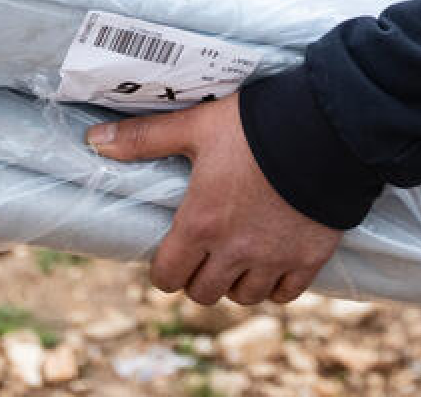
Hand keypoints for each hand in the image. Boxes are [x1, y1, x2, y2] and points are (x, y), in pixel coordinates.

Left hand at [87, 95, 340, 306]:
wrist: (326, 128)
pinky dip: (277, 284)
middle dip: (199, 275)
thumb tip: (94, 141)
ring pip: (243, 297)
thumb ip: (146, 138)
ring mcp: (273, 259)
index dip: (166, 266)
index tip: (174, 250)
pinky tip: (275, 260)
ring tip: (240, 254)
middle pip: (203, 293)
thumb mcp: (198, 125)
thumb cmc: (257, 125)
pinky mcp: (309, 258)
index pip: (167, 276)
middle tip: (207, 249)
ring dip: (237, 281)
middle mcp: (234, 251)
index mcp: (202, 224)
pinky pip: (285, 294)